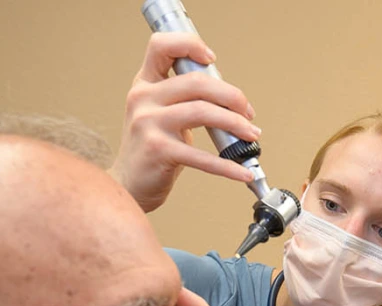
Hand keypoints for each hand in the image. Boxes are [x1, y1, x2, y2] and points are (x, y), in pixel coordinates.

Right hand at [111, 32, 261, 211]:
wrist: (129, 184)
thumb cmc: (153, 148)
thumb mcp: (161, 113)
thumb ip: (185, 98)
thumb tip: (231, 98)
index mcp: (145, 83)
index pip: (161, 46)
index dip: (189, 45)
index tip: (212, 59)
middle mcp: (143, 98)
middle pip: (197, 82)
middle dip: (232, 96)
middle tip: (248, 113)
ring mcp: (148, 123)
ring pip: (203, 112)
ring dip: (236, 124)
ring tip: (252, 136)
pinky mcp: (158, 150)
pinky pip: (202, 156)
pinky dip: (229, 166)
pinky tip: (243, 172)